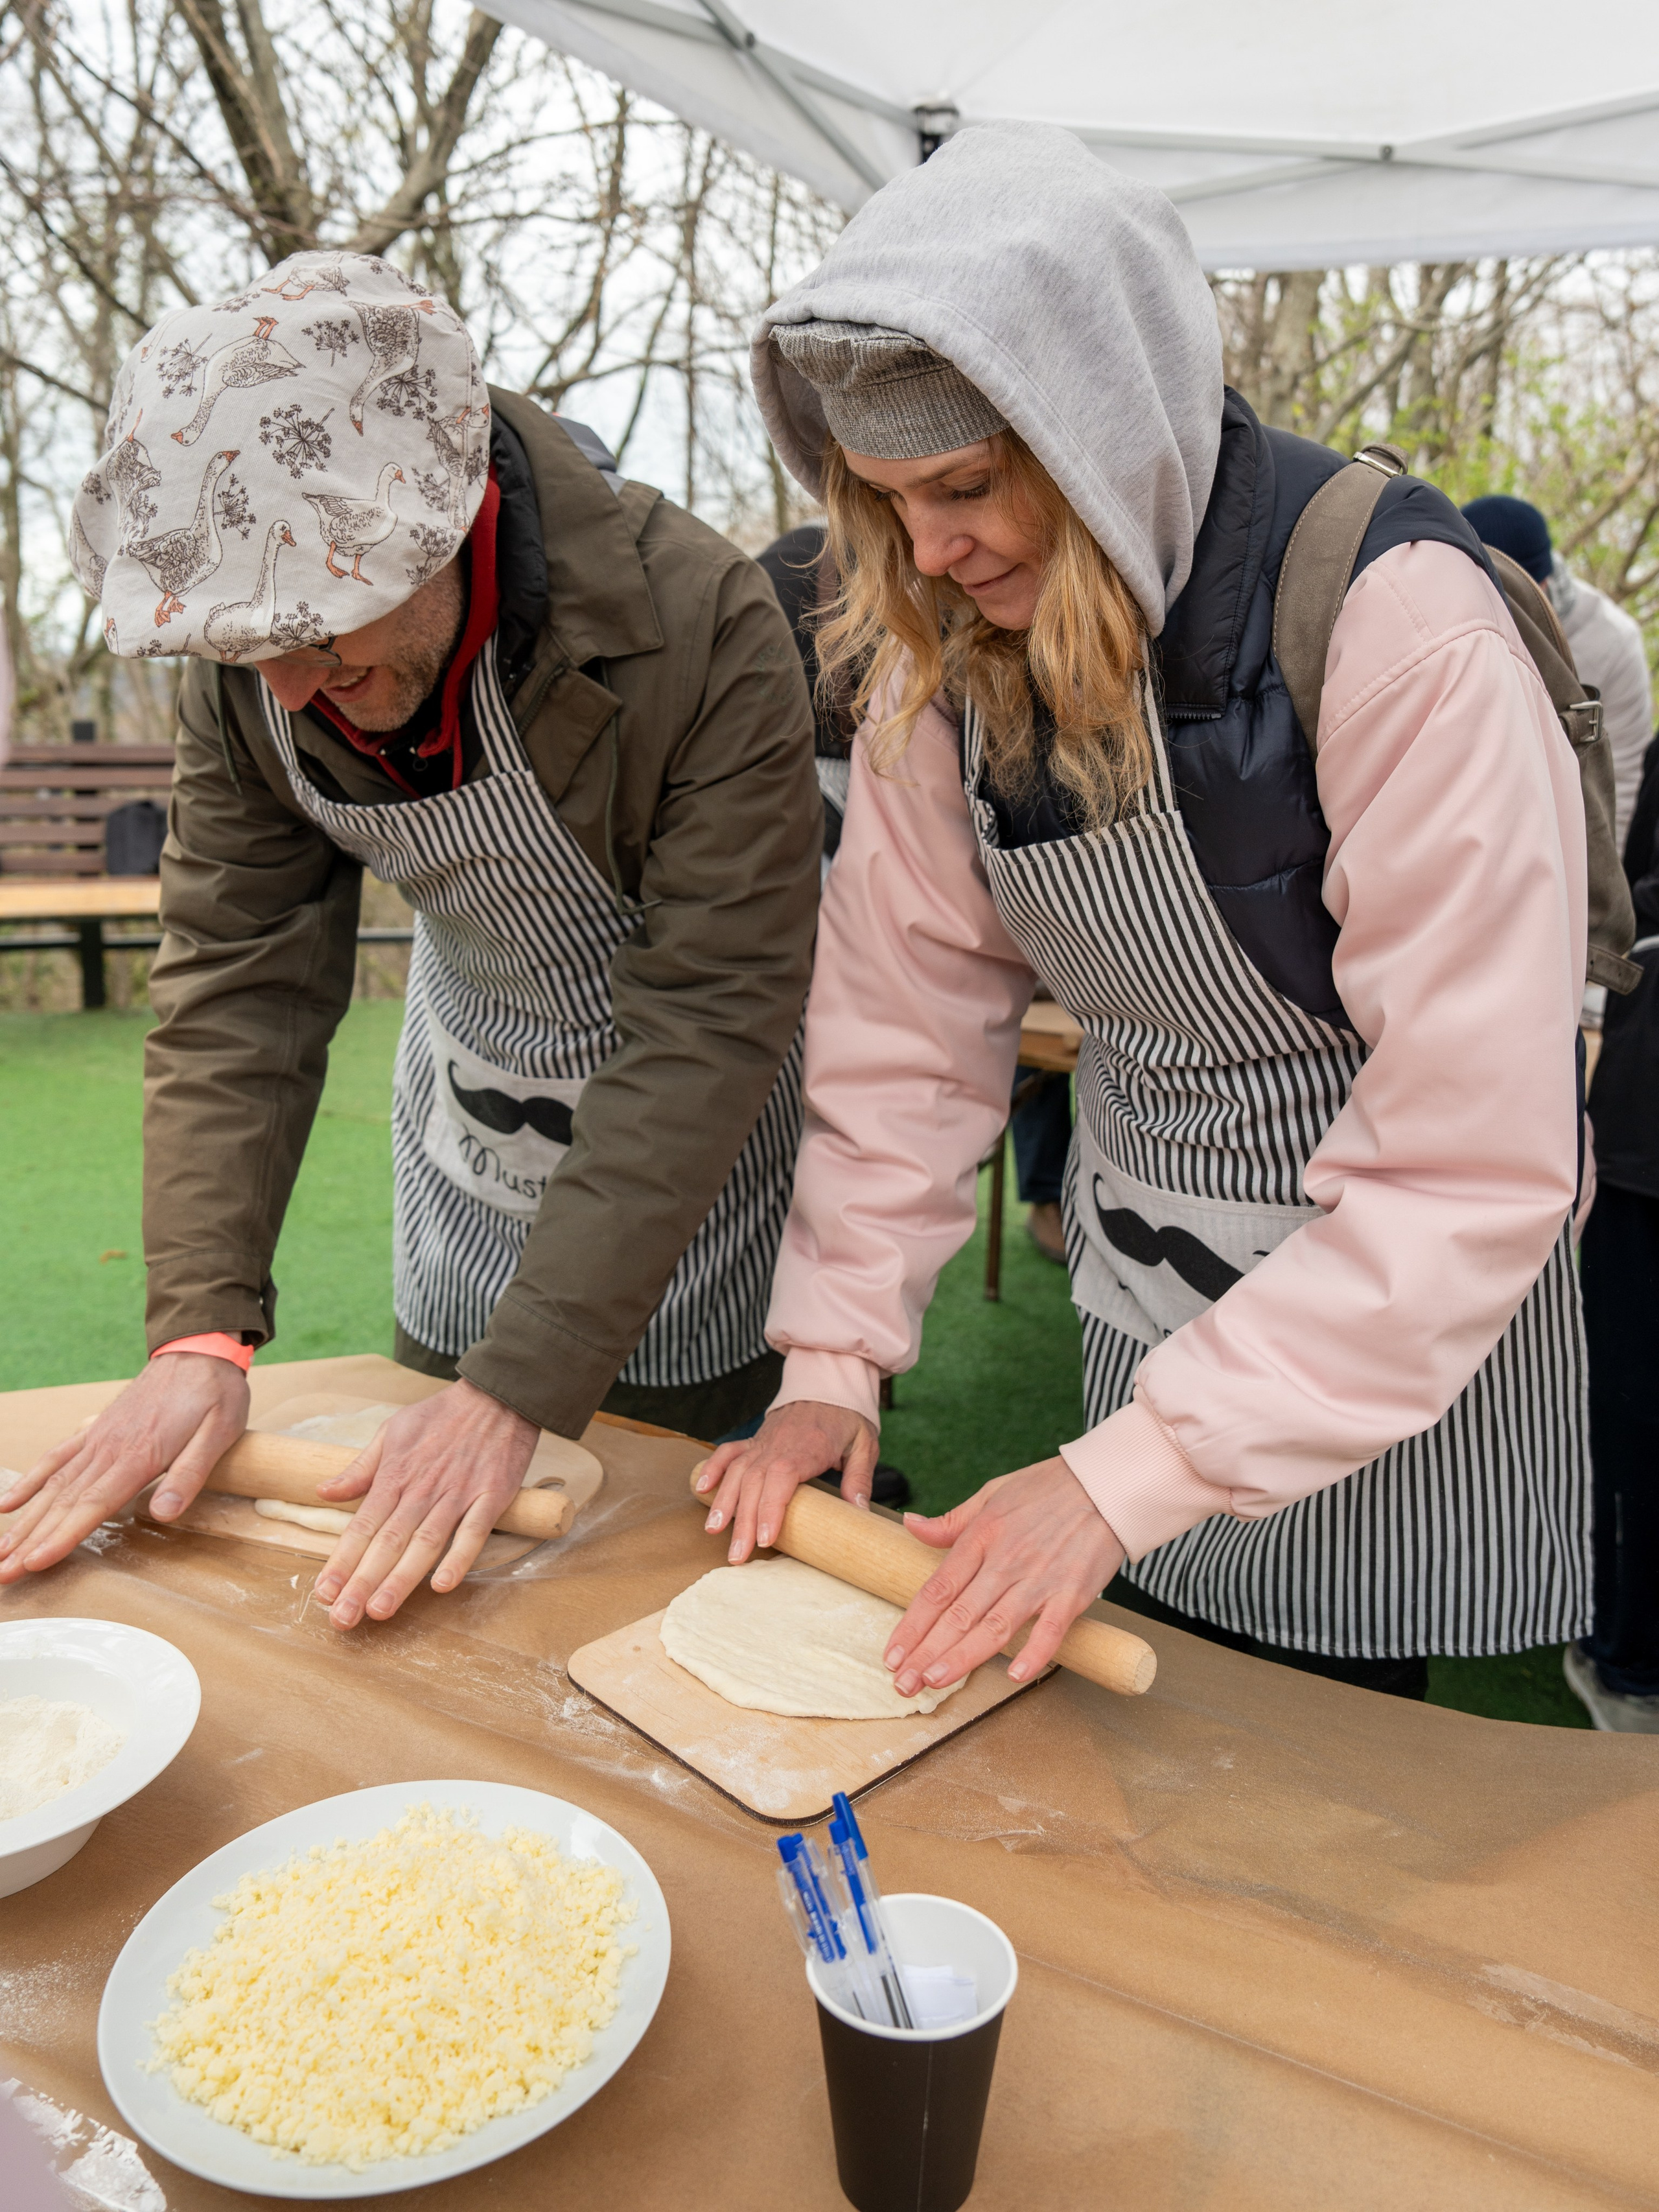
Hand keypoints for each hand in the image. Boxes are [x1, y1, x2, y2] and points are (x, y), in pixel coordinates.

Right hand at [0, 1352, 249, 1581]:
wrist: (199, 1349)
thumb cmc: (214, 1393)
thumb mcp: (218, 1433)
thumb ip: (190, 1474)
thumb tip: (164, 1514)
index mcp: (139, 1455)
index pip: (92, 1504)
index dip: (62, 1536)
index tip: (34, 1562)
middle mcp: (109, 1449)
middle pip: (63, 1502)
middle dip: (30, 1541)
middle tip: (3, 1574)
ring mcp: (97, 1438)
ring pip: (52, 1485)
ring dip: (25, 1521)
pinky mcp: (95, 1430)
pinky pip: (55, 1457)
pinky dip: (30, 1481)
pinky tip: (8, 1504)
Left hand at [310, 1379, 538, 1628]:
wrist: (498, 1394)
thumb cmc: (443, 1414)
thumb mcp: (393, 1431)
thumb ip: (361, 1467)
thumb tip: (323, 1491)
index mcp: (395, 1475)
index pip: (362, 1526)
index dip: (341, 1562)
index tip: (323, 1594)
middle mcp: (422, 1489)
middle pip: (388, 1542)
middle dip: (362, 1582)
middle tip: (342, 1618)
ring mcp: (458, 1494)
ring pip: (425, 1543)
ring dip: (402, 1579)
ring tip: (379, 1611)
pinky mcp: (492, 1495)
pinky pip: (474, 1531)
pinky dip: (459, 1558)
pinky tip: (443, 1585)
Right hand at [693, 1399, 878, 1561]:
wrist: (828, 1382)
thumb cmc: (846, 1417)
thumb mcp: (864, 1443)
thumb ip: (860, 1478)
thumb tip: (860, 1512)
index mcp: (807, 1446)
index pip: (782, 1477)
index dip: (771, 1508)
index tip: (766, 1538)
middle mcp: (778, 1444)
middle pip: (754, 1483)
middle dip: (743, 1521)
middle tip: (737, 1555)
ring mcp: (762, 1442)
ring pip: (737, 1472)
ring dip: (723, 1502)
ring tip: (714, 1531)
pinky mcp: (754, 1440)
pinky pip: (728, 1452)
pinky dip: (713, 1468)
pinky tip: (701, 1489)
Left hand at [884, 1458, 1124, 1693]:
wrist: (1105, 1484)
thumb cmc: (1048, 1488)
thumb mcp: (992, 1493)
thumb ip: (952, 1520)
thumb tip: (911, 1525)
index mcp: (981, 1537)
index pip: (937, 1589)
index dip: (912, 1625)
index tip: (892, 1654)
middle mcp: (1005, 1562)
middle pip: (958, 1614)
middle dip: (926, 1652)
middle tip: (902, 1683)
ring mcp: (1039, 1580)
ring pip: (994, 1626)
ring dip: (962, 1657)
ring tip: (934, 1682)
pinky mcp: (1073, 1593)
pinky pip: (1051, 1630)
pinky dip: (1034, 1653)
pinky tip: (1015, 1676)